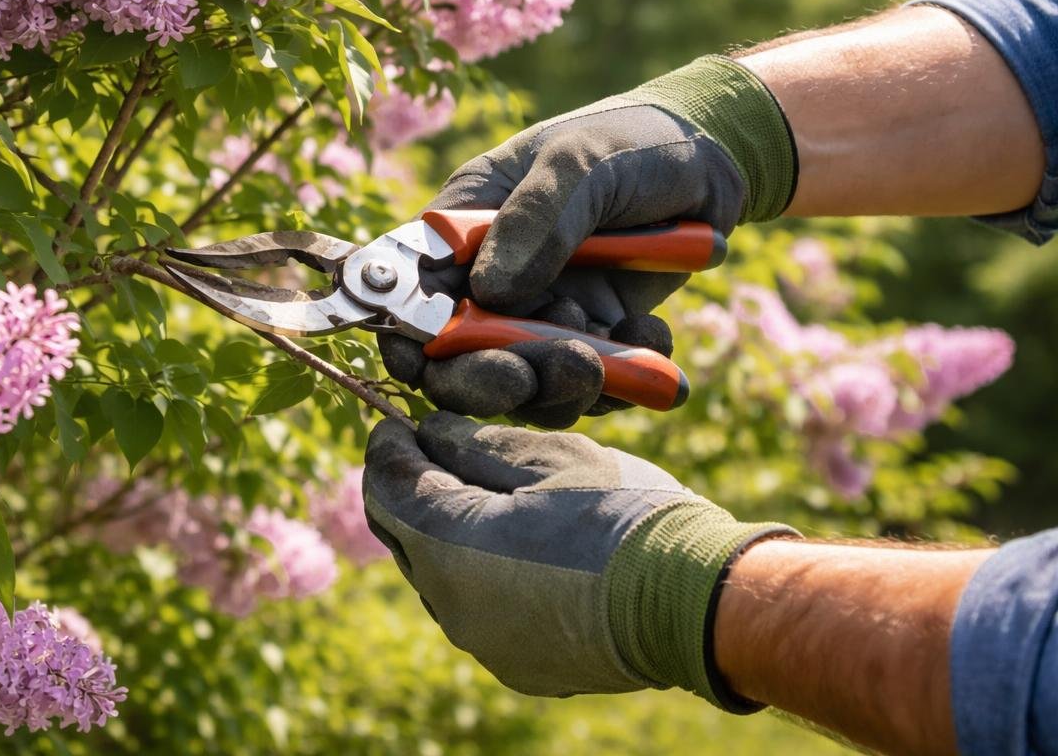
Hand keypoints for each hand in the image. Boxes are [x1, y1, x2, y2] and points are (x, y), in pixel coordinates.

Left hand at [361, 412, 794, 703]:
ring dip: (443, 532)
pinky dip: (478, 572)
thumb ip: (474, 444)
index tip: (396, 420)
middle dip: (410, 488)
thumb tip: (430, 433)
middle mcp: (451, 606)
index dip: (388, 447)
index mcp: (449, 548)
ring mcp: (484, 643)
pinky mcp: (517, 664)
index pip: (388, 489)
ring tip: (475, 490)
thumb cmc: (623, 514)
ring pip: (437, 576)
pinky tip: (511, 541)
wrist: (696, 599)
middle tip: (428, 449)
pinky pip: (477, 609)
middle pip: (404, 535)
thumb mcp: (548, 458)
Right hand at [380, 55, 795, 425]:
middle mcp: (488, 278)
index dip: (406, 332)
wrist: (715, 161)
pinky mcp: (590, 340)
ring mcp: (539, 314)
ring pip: (522, 383)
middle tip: (538, 373)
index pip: (408, 289)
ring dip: (559, 382)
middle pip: (456, 356)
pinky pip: (586, 389)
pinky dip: (618, 380)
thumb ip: (535, 220)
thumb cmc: (632, 141)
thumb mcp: (580, 162)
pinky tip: (649, 336)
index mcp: (461, 225)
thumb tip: (488, 293)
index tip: (429, 360)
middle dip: (492, 374)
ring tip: (608, 350)